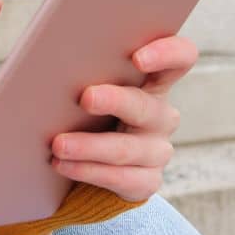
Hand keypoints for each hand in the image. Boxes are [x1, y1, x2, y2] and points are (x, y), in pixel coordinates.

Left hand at [48, 35, 197, 201]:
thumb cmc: (88, 109)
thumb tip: (53, 59)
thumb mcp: (92, 84)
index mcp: (154, 80)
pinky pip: (121, 178)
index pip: (181, 57)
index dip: (168, 54)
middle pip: (145, 106)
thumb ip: (87, 69)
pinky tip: (63, 164)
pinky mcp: (147, 181)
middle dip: (115, 101)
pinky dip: (88, 171)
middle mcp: (161, 115)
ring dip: (89, 146)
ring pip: (127, 149)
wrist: (92, 159)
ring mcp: (158, 150)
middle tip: (86, 98)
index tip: (137, 58)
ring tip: (58, 145)